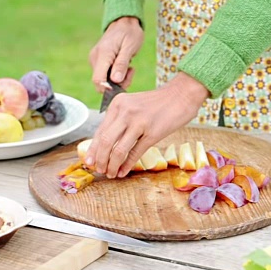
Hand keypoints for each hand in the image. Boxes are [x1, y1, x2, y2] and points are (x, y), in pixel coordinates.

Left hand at [85, 72, 210, 177]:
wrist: (181, 95)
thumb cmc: (157, 103)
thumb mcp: (133, 105)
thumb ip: (119, 120)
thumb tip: (105, 145)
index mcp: (117, 104)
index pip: (100, 131)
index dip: (93, 149)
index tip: (89, 162)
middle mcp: (125, 112)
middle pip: (105, 142)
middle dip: (100, 160)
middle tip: (99, 170)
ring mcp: (139, 123)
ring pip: (118, 150)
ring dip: (111, 166)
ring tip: (110, 174)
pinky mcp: (152, 133)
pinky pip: (135, 153)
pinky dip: (126, 165)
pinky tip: (123, 172)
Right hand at [89, 16, 143, 92]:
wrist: (124, 21)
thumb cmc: (129, 32)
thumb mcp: (130, 47)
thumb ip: (122, 64)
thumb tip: (116, 80)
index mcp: (103, 54)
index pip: (98, 80)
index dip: (109, 88)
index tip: (123, 83)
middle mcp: (95, 58)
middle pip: (101, 83)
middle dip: (117, 84)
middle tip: (131, 72)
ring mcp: (95, 60)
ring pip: (104, 80)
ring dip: (119, 80)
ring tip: (130, 68)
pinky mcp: (98, 62)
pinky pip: (106, 75)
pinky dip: (116, 75)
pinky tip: (125, 67)